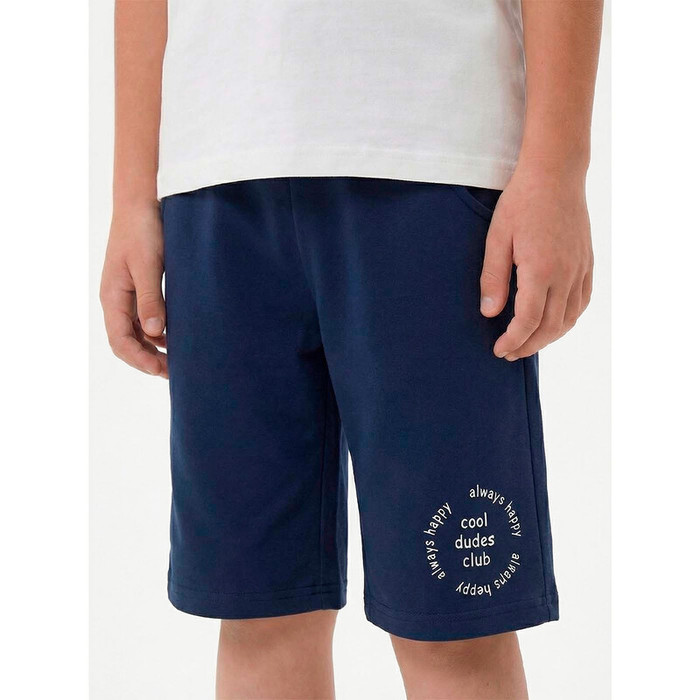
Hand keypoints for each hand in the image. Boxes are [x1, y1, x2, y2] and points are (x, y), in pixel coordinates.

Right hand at [100, 201, 167, 377]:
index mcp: (113, 297)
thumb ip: (151, 299)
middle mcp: (117, 300)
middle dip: (149, 360)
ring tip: (180, 361)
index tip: (162, 370)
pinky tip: (177, 338)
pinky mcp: (140, 288)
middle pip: (128, 342)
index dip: (140, 360)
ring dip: (156, 349)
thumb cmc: (142, 230)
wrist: (141, 202)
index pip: (121, 341)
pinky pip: (146, 319)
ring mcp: (128, 295)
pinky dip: (160, 333)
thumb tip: (157, 333)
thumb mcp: (147, 265)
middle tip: (177, 373)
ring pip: (138, 333)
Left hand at [479, 166, 592, 359]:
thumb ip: (493, 277)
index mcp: (540, 270)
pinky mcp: (587, 262)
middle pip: (550, 326)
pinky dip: (569, 319)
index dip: (513, 341)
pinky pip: (582, 301)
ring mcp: (580, 269)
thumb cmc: (521, 203)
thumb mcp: (497, 238)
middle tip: (509, 353)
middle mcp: (565, 274)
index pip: (528, 321)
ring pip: (569, 318)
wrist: (556, 174)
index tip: (498, 350)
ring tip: (528, 343)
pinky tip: (554, 323)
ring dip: (549, 337)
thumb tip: (489, 313)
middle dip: (528, 345)